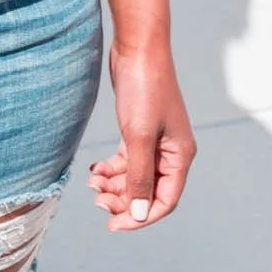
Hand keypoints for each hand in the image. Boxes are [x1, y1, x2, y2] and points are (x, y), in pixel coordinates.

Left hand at [87, 41, 196, 230]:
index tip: (113, 224)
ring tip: (92, 183)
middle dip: (124, 201)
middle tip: (97, 201)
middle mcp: (171, 151)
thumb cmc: (143, 88)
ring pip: (135, 176)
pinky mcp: (139, 128)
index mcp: (180, 156)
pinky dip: (112, 167)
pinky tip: (95, 169)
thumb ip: (139, 177)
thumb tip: (140, 215)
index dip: (140, 217)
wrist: (137, 47)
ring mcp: (155, 140)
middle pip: (149, 191)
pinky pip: (127, 159)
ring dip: (114, 184)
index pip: (164, 201)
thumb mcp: (138, 136)